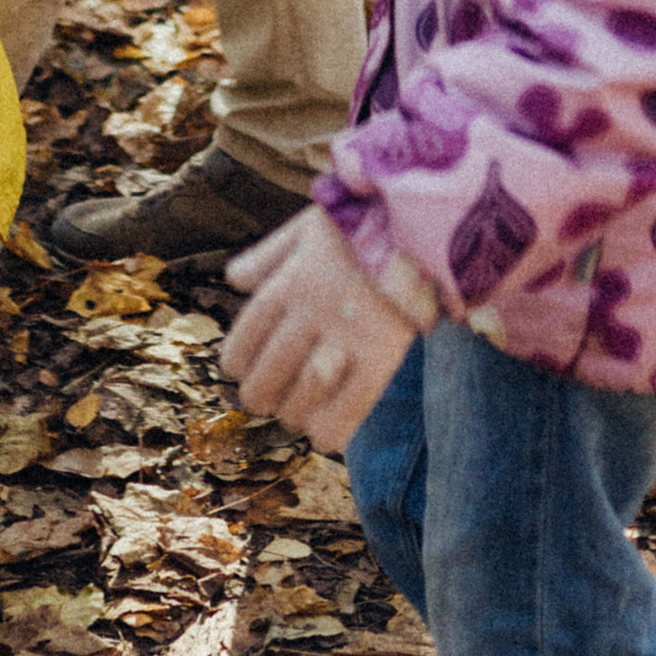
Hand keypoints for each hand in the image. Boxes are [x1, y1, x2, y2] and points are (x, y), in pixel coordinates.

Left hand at [223, 204, 415, 454]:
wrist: (420, 218)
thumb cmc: (362, 225)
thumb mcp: (306, 227)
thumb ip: (267, 255)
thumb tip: (235, 280)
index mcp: (288, 284)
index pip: (241, 344)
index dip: (236, 364)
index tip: (241, 370)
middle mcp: (309, 314)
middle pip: (263, 382)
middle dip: (261, 397)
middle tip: (269, 397)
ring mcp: (346, 338)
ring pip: (299, 403)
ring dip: (292, 415)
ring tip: (297, 413)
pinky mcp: (382, 355)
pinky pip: (350, 409)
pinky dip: (332, 432)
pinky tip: (324, 437)